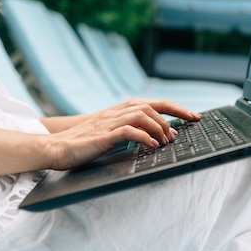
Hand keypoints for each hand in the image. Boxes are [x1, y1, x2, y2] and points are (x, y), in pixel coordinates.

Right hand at [44, 98, 200, 169]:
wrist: (56, 146)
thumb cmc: (84, 142)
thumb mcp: (112, 133)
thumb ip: (133, 131)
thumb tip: (161, 136)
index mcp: (120, 111)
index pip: (153, 103)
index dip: (176, 108)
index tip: (194, 116)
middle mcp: (117, 112)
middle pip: (151, 105)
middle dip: (173, 115)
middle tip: (186, 128)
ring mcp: (109, 122)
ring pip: (142, 114)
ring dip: (159, 127)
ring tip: (167, 141)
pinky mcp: (103, 135)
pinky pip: (128, 130)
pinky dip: (144, 137)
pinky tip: (152, 146)